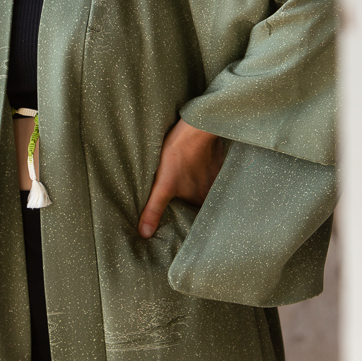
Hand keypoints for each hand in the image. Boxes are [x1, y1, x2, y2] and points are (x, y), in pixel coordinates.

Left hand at [138, 118, 224, 237]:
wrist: (196, 127)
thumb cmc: (179, 154)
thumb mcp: (162, 185)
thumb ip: (154, 209)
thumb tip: (144, 233)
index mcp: (202, 200)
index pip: (193, 215)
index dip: (185, 215)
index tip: (176, 213)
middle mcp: (214, 189)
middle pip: (198, 199)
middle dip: (188, 198)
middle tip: (176, 193)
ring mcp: (217, 172)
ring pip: (203, 183)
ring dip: (194, 182)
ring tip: (181, 177)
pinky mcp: (216, 158)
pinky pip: (207, 168)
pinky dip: (199, 168)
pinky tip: (190, 162)